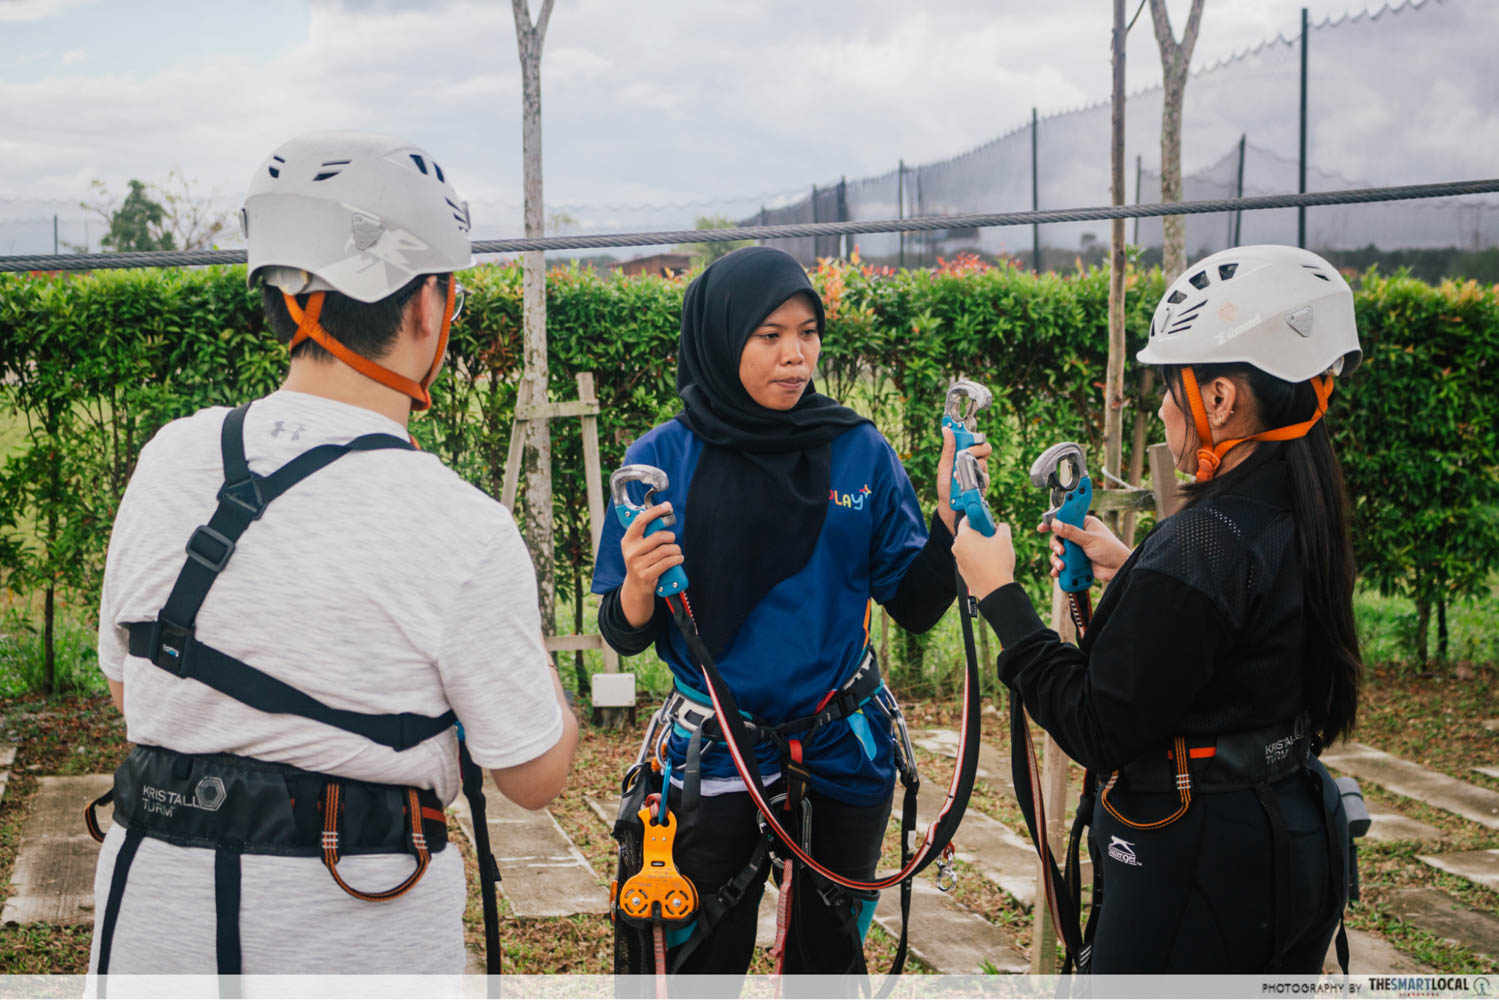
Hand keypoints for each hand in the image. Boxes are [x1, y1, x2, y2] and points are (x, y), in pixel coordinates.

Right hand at [619, 502, 682, 626]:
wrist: (636, 586)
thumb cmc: (641, 561)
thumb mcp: (638, 546)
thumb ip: (646, 532)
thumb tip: (663, 514)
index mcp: (628, 540)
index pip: (641, 520)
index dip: (655, 511)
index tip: (667, 506)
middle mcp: (631, 551)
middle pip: (658, 536)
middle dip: (670, 537)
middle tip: (672, 540)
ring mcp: (638, 564)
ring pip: (665, 550)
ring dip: (676, 550)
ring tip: (676, 552)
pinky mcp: (646, 575)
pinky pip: (668, 562)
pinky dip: (677, 559)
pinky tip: (678, 559)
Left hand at [937, 425, 993, 533]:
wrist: (949, 506)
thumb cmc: (946, 485)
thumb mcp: (944, 466)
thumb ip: (948, 449)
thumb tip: (946, 430)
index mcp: (966, 455)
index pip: (977, 440)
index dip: (975, 437)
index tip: (969, 438)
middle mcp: (976, 462)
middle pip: (986, 449)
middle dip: (977, 450)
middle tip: (968, 454)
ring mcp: (981, 473)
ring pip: (985, 464)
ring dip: (972, 467)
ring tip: (959, 475)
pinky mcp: (984, 484)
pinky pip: (985, 478)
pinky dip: (974, 480)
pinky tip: (965, 484)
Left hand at [952, 519, 1014, 598]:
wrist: (995, 589)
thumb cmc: (998, 563)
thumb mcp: (1005, 539)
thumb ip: (1002, 527)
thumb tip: (1001, 526)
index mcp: (964, 536)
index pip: (967, 519)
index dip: (979, 516)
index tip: (986, 517)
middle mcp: (957, 547)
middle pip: (969, 533)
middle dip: (981, 532)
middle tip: (994, 535)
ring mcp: (959, 560)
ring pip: (970, 547)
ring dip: (980, 545)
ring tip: (994, 551)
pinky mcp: (962, 571)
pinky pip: (970, 559)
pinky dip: (978, 557)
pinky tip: (990, 562)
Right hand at [1038, 514, 1131, 582]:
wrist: (1119, 570)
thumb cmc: (1111, 550)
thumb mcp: (1090, 539)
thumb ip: (1071, 532)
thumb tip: (1055, 523)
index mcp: (1084, 524)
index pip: (1065, 519)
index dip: (1052, 522)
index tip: (1042, 528)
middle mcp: (1079, 536)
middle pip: (1058, 538)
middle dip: (1056, 546)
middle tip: (1061, 551)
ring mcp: (1077, 550)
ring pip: (1058, 552)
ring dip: (1057, 559)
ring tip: (1063, 567)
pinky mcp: (1076, 562)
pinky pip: (1062, 564)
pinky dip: (1059, 569)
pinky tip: (1059, 572)